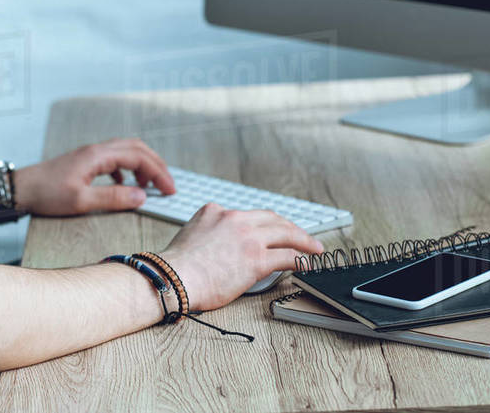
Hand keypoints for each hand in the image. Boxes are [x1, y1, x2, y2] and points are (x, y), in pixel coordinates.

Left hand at [14, 138, 176, 217]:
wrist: (21, 189)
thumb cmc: (47, 194)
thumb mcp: (81, 201)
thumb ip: (114, 198)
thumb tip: (142, 196)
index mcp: (98, 156)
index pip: (138, 157)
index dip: (158, 172)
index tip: (170, 190)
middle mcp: (96, 150)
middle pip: (136, 148)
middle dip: (156, 165)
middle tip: (168, 186)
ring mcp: (90, 155)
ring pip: (125, 151)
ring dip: (142, 165)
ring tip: (151, 186)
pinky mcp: (84, 162)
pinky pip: (114, 159)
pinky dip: (127, 170)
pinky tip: (125, 186)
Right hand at [157, 203, 325, 311]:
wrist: (174, 277)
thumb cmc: (178, 266)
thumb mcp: (192, 234)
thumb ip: (209, 232)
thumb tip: (220, 247)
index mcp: (215, 211)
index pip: (248, 214)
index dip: (265, 223)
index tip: (273, 229)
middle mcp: (234, 219)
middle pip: (272, 219)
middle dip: (290, 227)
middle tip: (301, 236)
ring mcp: (248, 237)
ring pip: (286, 234)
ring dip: (304, 241)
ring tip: (314, 248)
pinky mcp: (257, 259)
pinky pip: (289, 256)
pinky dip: (303, 259)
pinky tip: (309, 263)